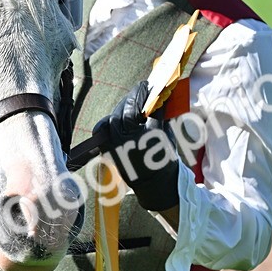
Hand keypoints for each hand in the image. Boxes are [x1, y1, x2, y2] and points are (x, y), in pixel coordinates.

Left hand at [92, 81, 179, 211]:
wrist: (155, 184)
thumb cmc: (165, 159)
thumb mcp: (169, 136)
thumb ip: (162, 116)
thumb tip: (158, 97)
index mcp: (153, 136)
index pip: (151, 107)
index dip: (151, 94)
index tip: (154, 86)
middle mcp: (133, 140)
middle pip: (129, 110)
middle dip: (136, 96)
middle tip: (142, 88)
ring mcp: (118, 146)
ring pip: (115, 118)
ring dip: (123, 106)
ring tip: (131, 101)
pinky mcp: (109, 150)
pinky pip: (102, 131)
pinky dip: (107, 122)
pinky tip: (116, 117)